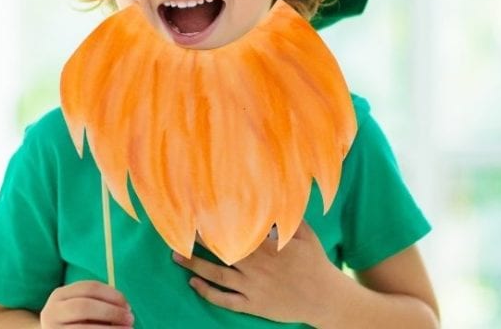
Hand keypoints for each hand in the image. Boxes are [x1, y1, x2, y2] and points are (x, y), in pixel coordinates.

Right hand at [40, 280, 133, 328]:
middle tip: (130, 319)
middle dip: (111, 312)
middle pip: (84, 306)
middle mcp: (51, 311)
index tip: (128, 305)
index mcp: (60, 295)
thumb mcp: (80, 307)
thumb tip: (125, 309)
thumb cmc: (74, 321)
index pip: (89, 287)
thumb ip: (98, 303)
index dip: (112, 295)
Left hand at [172, 220, 337, 325]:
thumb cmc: (315, 263)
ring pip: (216, 276)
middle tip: (177, 233)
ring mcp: (252, 288)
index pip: (233, 233)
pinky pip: (225, 300)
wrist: (324, 299)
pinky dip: (207, 293)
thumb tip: (276, 195)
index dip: (214, 225)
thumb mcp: (304, 235)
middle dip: (197, 243)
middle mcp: (255, 267)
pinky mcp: (253, 306)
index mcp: (266, 248)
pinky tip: (194, 285)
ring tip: (176, 258)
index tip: (197, 215)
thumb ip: (287, 217)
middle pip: (219, 252)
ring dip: (194, 267)